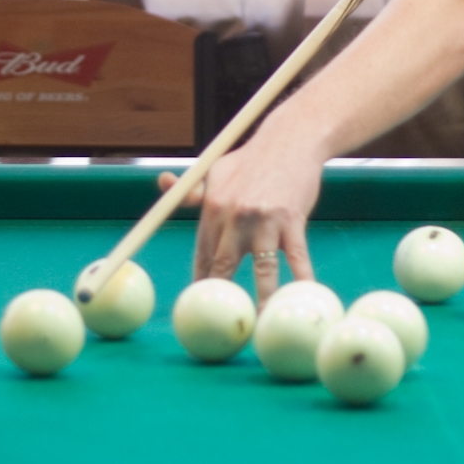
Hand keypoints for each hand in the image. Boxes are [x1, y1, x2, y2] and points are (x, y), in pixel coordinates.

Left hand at [158, 135, 324, 305]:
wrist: (291, 139)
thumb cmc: (252, 158)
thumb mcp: (216, 169)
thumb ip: (193, 188)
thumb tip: (162, 183)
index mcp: (212, 205)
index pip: (203, 251)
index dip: (201, 278)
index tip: (199, 300)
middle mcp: (234, 214)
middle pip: (224, 265)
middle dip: (221, 295)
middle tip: (221, 322)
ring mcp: (264, 219)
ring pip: (260, 270)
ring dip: (261, 300)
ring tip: (260, 324)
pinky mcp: (291, 219)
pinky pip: (296, 258)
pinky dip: (300, 279)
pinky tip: (302, 297)